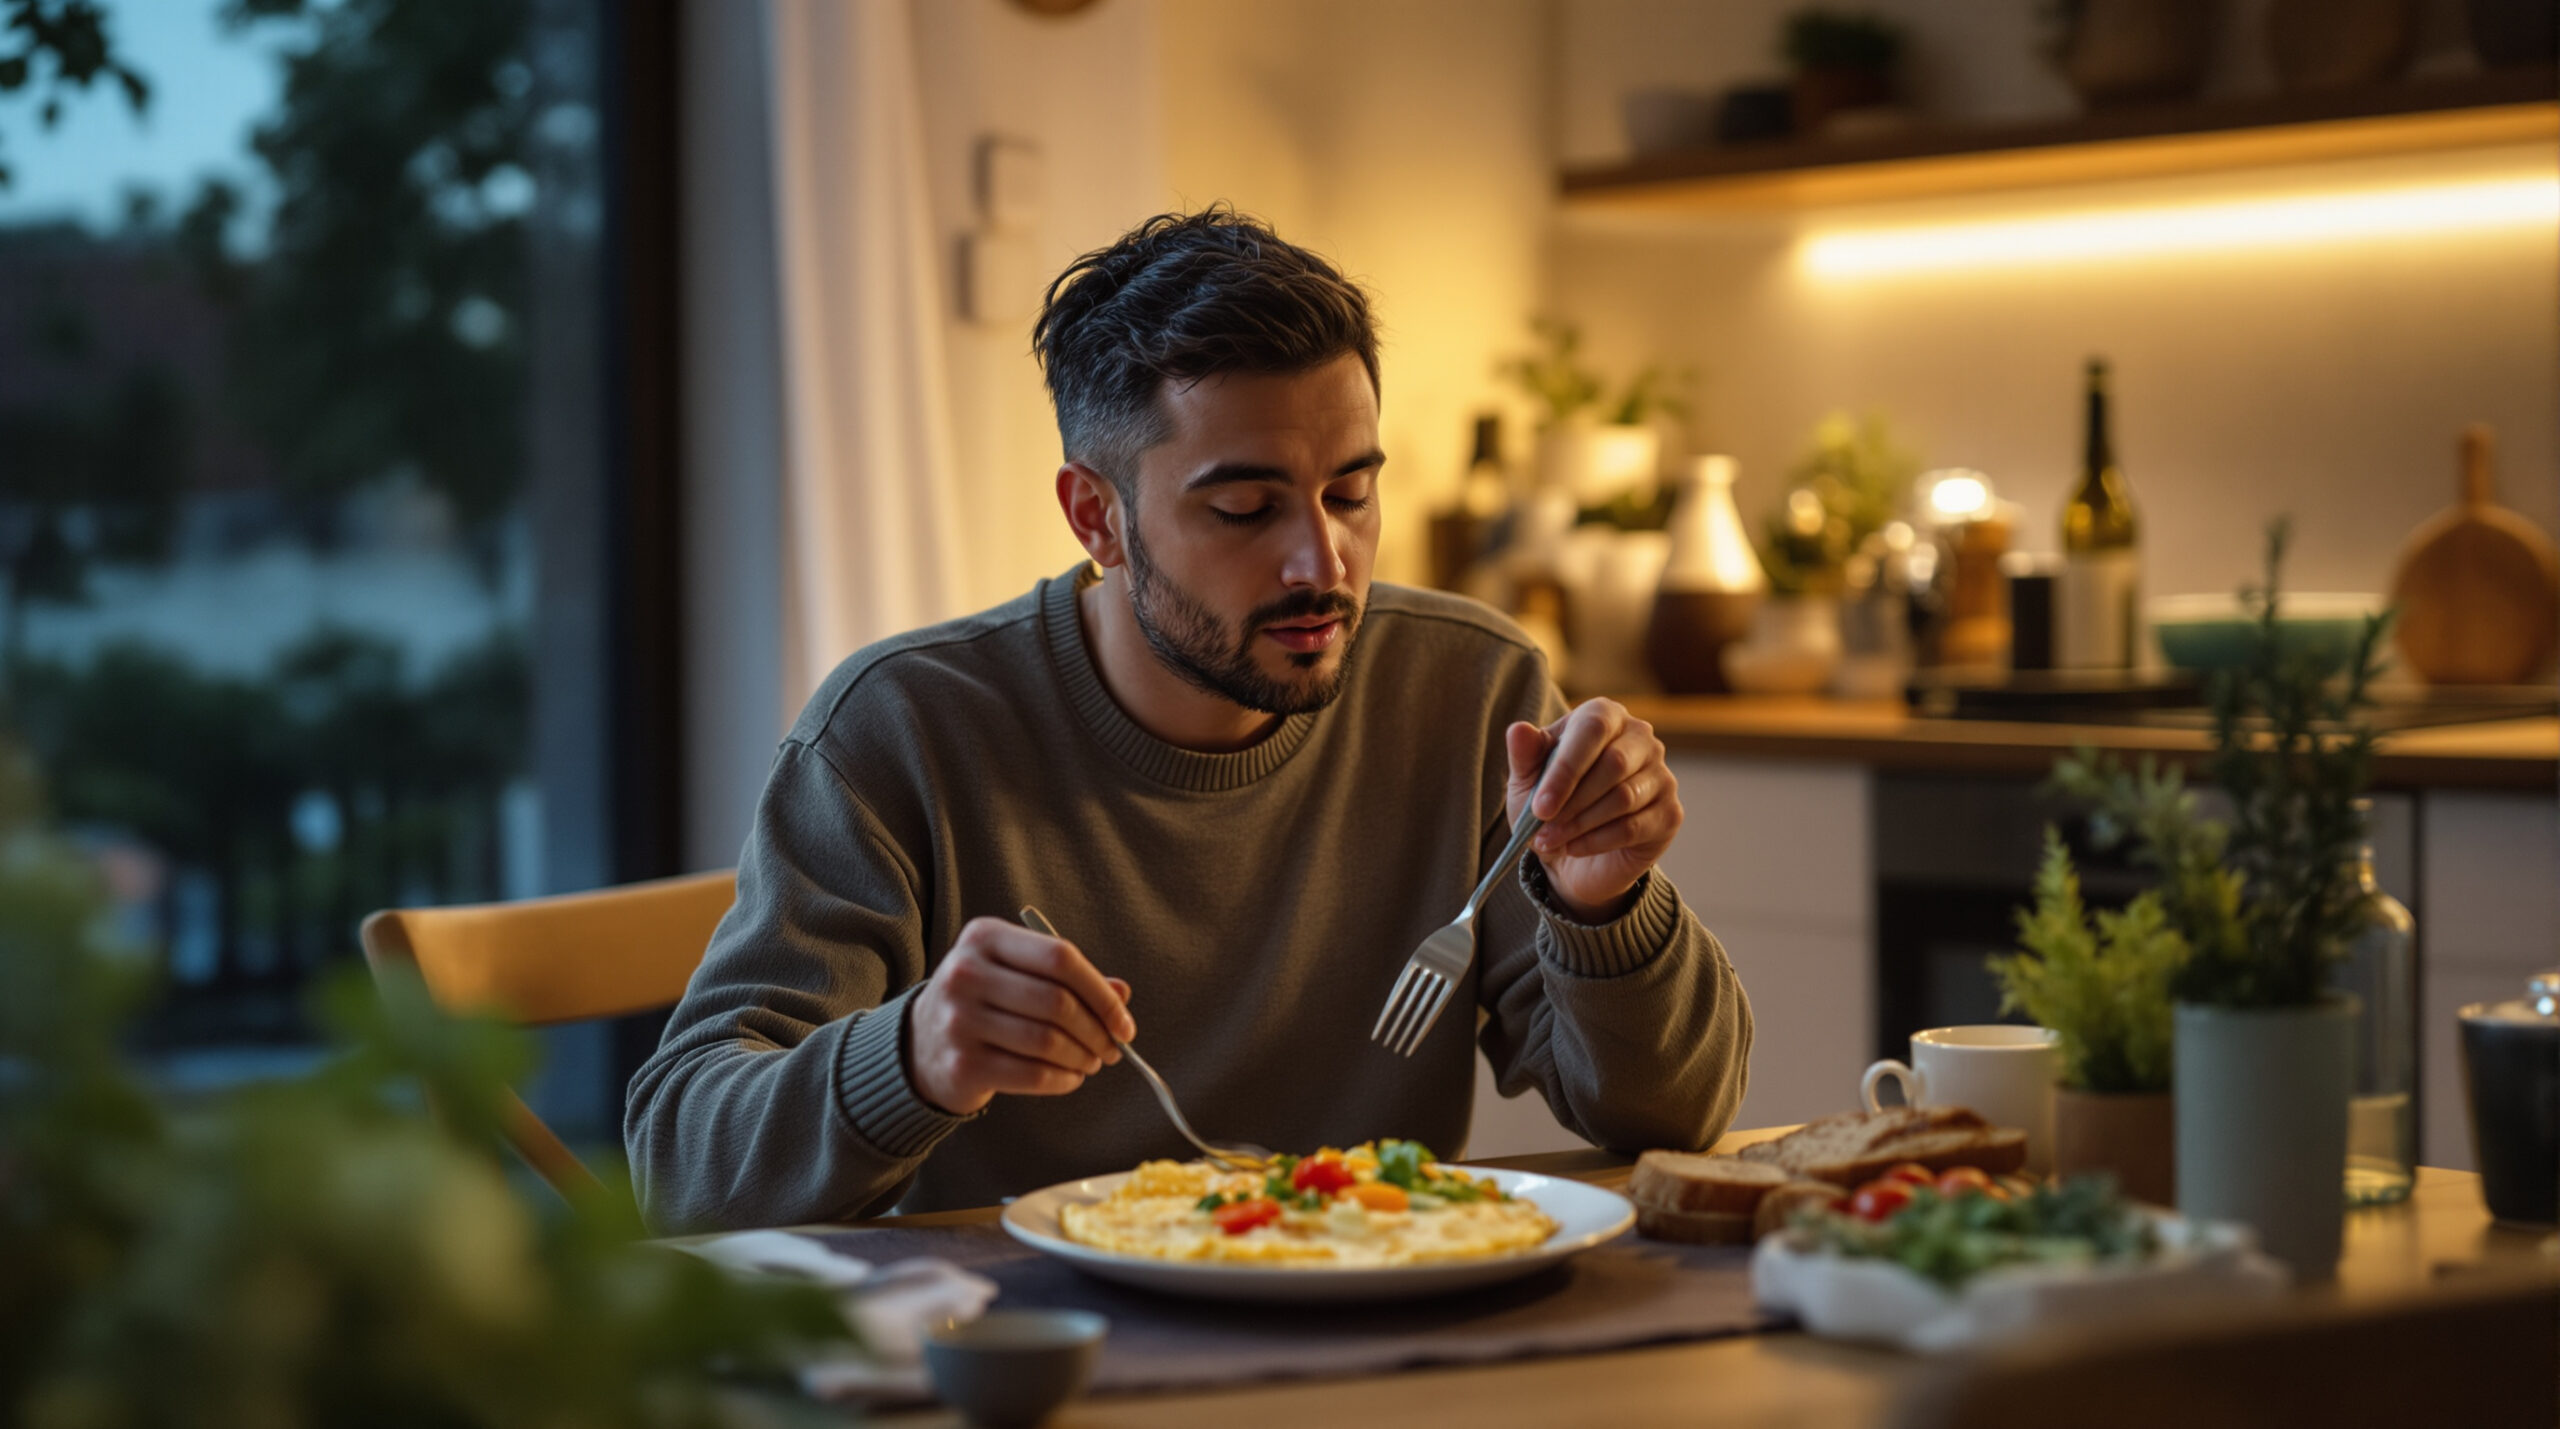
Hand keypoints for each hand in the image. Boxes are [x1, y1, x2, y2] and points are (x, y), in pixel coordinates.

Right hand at [905, 917, 1136, 1115]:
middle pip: (1057, 1002)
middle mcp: (966, 973)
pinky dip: (1063, 1079)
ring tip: (1093, 1062)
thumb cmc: (985, 1002)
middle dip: (1097, 1031)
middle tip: (1112, 1048)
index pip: (1060, 957)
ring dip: (1083, 1057)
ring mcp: (959, 1020)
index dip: (1101, 992)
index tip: (1123, 1022)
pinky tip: (1070, 1077)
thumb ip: (1069, 978)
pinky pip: (1032, 1074)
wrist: (922, 1045)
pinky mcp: (962, 1064)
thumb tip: (1121, 995)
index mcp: (984, 937)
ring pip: (1048, 1041)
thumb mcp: (1018, 974)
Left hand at [1505, 699, 1680, 921]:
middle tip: (1541, 829)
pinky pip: (1634, 827)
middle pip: (1614, 763)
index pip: (1592, 729)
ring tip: (1550, 841)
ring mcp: (1661, 774)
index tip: (1540, 806)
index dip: (1566, 769)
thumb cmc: (1552, 800)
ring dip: (1580, 824)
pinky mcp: (1669, 813)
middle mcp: (1640, 737)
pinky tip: (1574, 848)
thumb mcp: (1528, 778)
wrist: (1574, 847)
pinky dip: (1597, 841)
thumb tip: (1518, 730)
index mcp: (1605, 715)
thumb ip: (1525, 755)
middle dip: (1572, 801)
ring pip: (1624, 798)